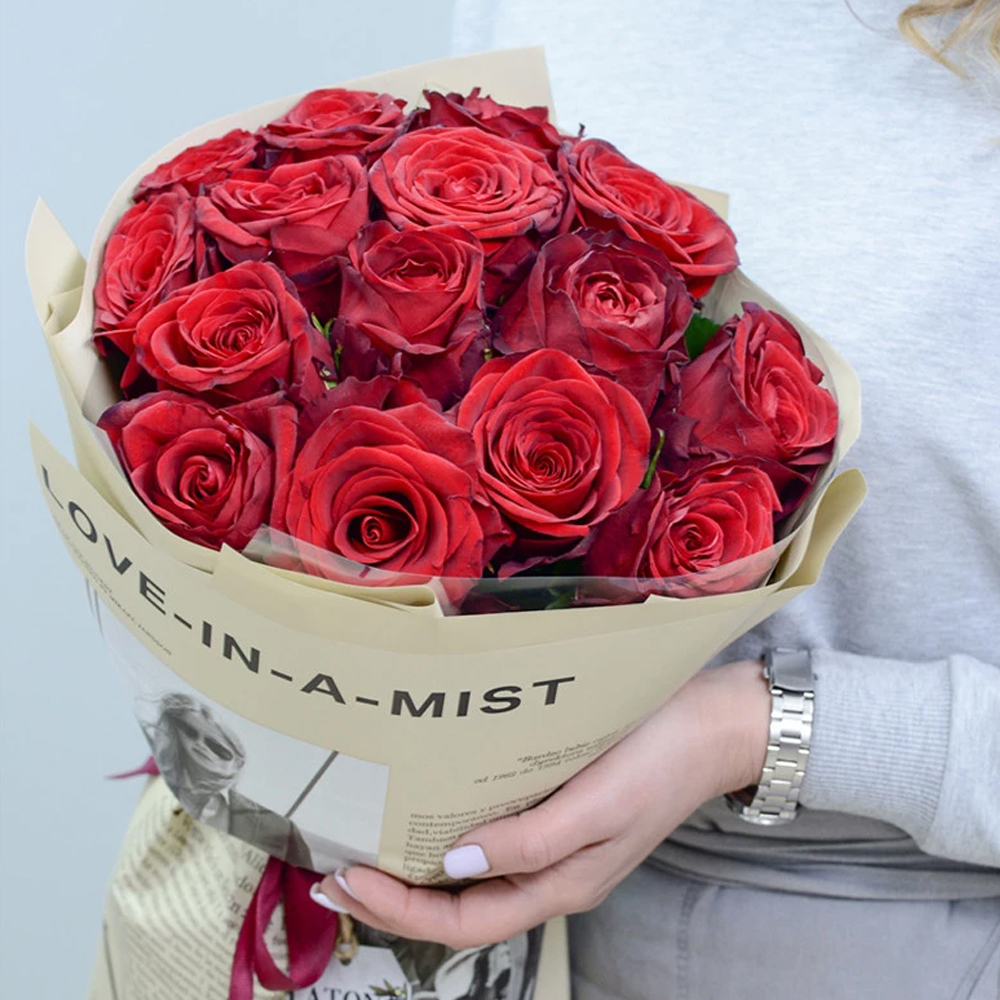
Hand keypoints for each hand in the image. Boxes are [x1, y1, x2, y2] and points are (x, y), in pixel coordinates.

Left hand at [316, 660, 769, 947]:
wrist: (714, 723)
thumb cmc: (660, 762)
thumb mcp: (600, 807)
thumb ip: (532, 842)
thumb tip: (457, 863)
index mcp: (560, 884)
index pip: (463, 921)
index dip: (399, 910)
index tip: (346, 878)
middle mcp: (550, 871)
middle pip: (458, 906)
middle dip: (392, 897)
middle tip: (334, 870)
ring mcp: (554, 840)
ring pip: (469, 874)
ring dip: (415, 866)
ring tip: (367, 843)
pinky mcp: (557, 805)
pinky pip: (490, 833)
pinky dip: (447, 829)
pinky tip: (426, 805)